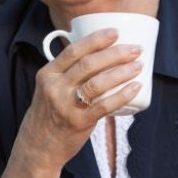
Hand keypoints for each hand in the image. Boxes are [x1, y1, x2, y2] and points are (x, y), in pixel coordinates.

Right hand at [17, 28, 143, 168]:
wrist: (38, 145)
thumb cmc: (50, 113)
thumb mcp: (49, 88)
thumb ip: (67, 73)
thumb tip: (100, 55)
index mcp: (48, 74)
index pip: (73, 51)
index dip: (96, 39)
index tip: (115, 32)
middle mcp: (55, 87)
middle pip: (88, 64)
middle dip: (115, 53)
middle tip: (135, 49)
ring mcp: (66, 105)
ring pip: (97, 83)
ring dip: (121, 72)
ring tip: (138, 65)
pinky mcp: (78, 122)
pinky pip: (104, 106)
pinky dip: (122, 95)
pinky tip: (135, 87)